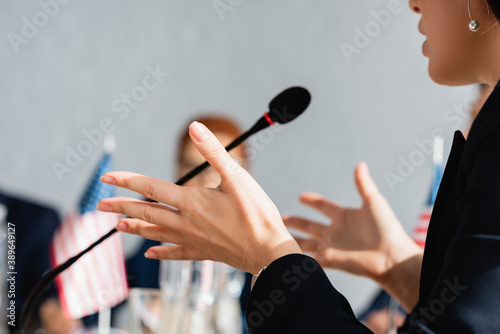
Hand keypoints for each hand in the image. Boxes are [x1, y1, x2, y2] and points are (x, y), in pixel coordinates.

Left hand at [97, 121, 300, 274]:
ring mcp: (193, 240)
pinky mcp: (203, 253)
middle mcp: (186, 222)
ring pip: (156, 233)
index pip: (151, 188)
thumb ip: (214, 152)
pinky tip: (151, 253)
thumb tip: (195, 127)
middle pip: (146, 212)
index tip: (107, 177)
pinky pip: (176, 253)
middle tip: (100, 204)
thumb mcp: (238, 177)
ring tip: (117, 226)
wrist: (268, 252)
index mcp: (192, 202)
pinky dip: (161, 252)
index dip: (127, 180)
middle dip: (121, 206)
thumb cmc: (257, 214)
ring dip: (135, 228)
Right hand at [283, 162, 421, 303]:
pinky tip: (287, 258)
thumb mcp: (373, 202)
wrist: (391, 256)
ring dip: (294, 240)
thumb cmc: (386, 229)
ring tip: (279, 238)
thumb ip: (363, 184)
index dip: (312, 201)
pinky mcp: (330, 261)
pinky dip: (299, 260)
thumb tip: (360, 164)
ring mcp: (332, 247)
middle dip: (296, 222)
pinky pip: (311, 260)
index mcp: (344, 216)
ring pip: (307, 244)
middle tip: (281, 219)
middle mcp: (336, 232)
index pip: (323, 207)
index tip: (300, 197)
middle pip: (310, 226)